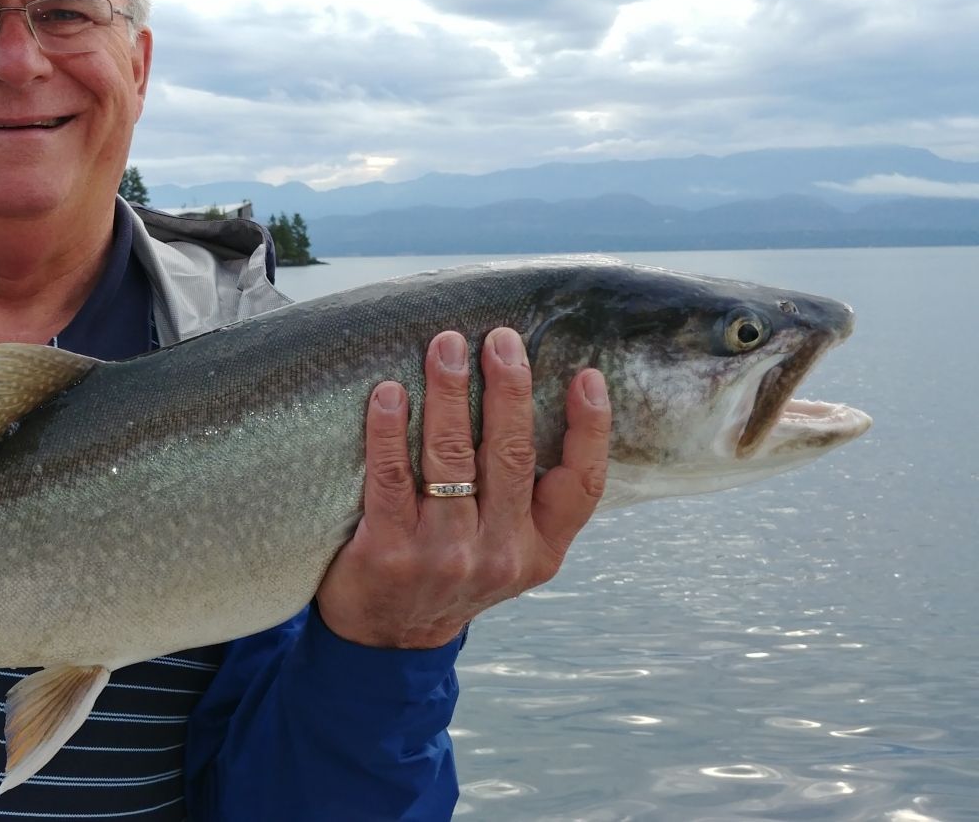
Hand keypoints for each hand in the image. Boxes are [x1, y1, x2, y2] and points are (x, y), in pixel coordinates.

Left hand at [315, 327, 611, 647]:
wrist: (388, 640)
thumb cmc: (451, 572)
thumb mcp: (508, 552)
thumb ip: (526, 497)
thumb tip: (531, 400)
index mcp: (540, 550)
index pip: (582, 485)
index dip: (591, 429)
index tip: (587, 375)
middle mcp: (499, 553)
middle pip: (511, 456)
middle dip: (508, 389)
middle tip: (501, 338)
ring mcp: (443, 555)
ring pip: (451, 458)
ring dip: (449, 393)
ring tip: (445, 345)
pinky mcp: (388, 551)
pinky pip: (391, 477)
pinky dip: (388, 429)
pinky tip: (389, 393)